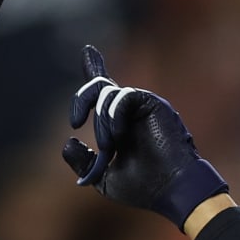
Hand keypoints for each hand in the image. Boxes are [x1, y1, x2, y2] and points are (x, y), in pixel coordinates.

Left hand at [60, 45, 228, 227]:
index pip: (104, 92)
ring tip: (108, 147)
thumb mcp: (103, 178)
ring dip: (100, 122)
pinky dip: (113, 115)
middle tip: (75, 121)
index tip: (87, 50)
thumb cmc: (144, 189)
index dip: (94, 68)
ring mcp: (143, 106)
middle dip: (81, 100)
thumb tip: (68, 142)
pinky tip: (118, 135)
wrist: (171, 190)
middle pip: (99, 86)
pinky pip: (124, 96)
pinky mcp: (153, 104)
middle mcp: (132, 112)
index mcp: (122, 124)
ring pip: (107, 94)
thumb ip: (83, 162)